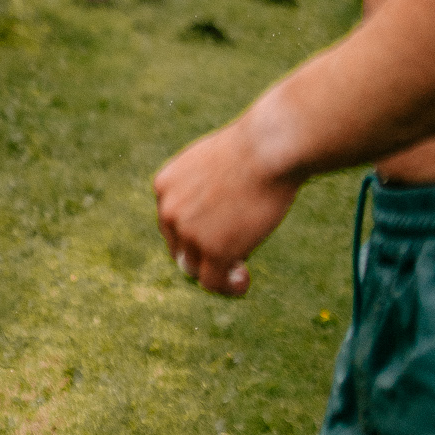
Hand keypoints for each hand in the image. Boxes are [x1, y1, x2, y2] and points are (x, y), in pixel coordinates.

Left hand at [153, 109, 299, 295]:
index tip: (217, 235)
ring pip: (195, 268)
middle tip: (232, 255)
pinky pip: (213, 282)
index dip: (193, 234)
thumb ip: (202, 188)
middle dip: (202, 254)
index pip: (171, 223)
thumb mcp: (212, 163)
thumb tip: (211, 218)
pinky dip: (228, 287)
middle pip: (180, 247)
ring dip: (216, 272)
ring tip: (240, 272)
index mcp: (164, 186)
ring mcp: (190, 232)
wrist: (269, 148)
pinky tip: (244, 281)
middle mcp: (169, 211)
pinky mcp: (214, 251)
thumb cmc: (252, 150)